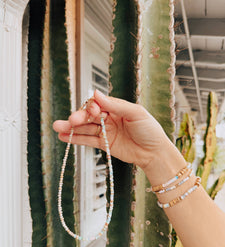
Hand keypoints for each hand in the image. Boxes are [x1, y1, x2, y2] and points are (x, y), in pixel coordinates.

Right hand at [53, 90, 167, 169]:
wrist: (155, 152)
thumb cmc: (150, 130)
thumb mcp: (135, 113)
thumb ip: (115, 105)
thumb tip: (96, 93)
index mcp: (116, 107)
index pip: (98, 104)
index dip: (92, 107)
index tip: (92, 112)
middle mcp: (109, 118)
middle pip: (89, 116)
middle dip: (78, 118)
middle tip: (70, 121)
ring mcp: (106, 131)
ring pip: (86, 128)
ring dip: (72, 128)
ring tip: (58, 128)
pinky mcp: (104, 144)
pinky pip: (88, 140)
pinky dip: (77, 139)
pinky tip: (64, 137)